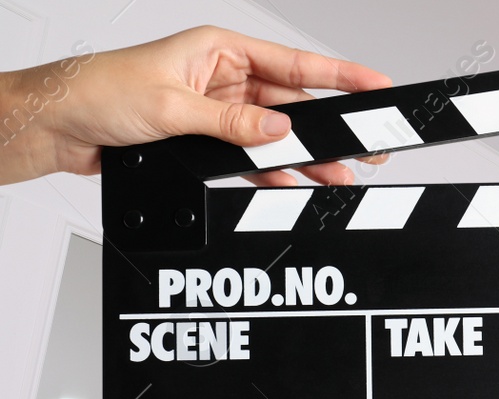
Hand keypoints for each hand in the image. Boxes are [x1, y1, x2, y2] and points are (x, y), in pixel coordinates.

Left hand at [0, 26, 392, 186]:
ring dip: (304, 158)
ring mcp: (218, 110)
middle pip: (293, 105)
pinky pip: (253, 158)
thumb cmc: (99, 92)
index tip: (376, 86)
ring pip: (276, 136)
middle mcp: (223, 77)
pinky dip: (271, 173)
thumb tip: (279, 132)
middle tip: (367, 145)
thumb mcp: (172, 106)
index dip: (340, 76)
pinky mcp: (208, 140)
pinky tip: (292, 185)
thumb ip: (231, 123)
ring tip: (336, 175)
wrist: (58, 126)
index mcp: (219, 50)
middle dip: (330, 128)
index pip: (294, 64)